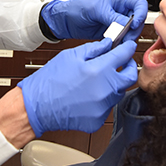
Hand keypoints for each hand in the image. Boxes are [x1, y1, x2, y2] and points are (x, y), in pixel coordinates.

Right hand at [17, 37, 138, 135]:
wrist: (36, 106)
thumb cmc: (49, 81)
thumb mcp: (70, 56)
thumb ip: (94, 49)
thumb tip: (108, 44)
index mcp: (98, 70)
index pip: (125, 55)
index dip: (128, 49)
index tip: (128, 47)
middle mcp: (104, 90)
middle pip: (130, 77)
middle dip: (128, 67)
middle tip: (120, 63)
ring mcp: (102, 107)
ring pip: (118, 92)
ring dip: (113, 84)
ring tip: (95, 81)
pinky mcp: (98, 120)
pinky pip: (107, 107)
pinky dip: (101, 100)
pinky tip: (87, 96)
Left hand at [41, 0, 147, 41]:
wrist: (67, 22)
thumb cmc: (78, 9)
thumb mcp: (95, 10)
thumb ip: (112, 17)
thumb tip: (127, 24)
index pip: (138, 3)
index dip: (141, 13)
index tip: (135, 24)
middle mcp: (120, 8)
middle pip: (138, 18)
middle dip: (135, 29)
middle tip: (127, 37)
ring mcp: (118, 20)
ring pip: (133, 30)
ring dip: (129, 37)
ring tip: (121, 42)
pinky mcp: (114, 31)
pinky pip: (124, 37)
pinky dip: (122, 42)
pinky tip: (117, 45)